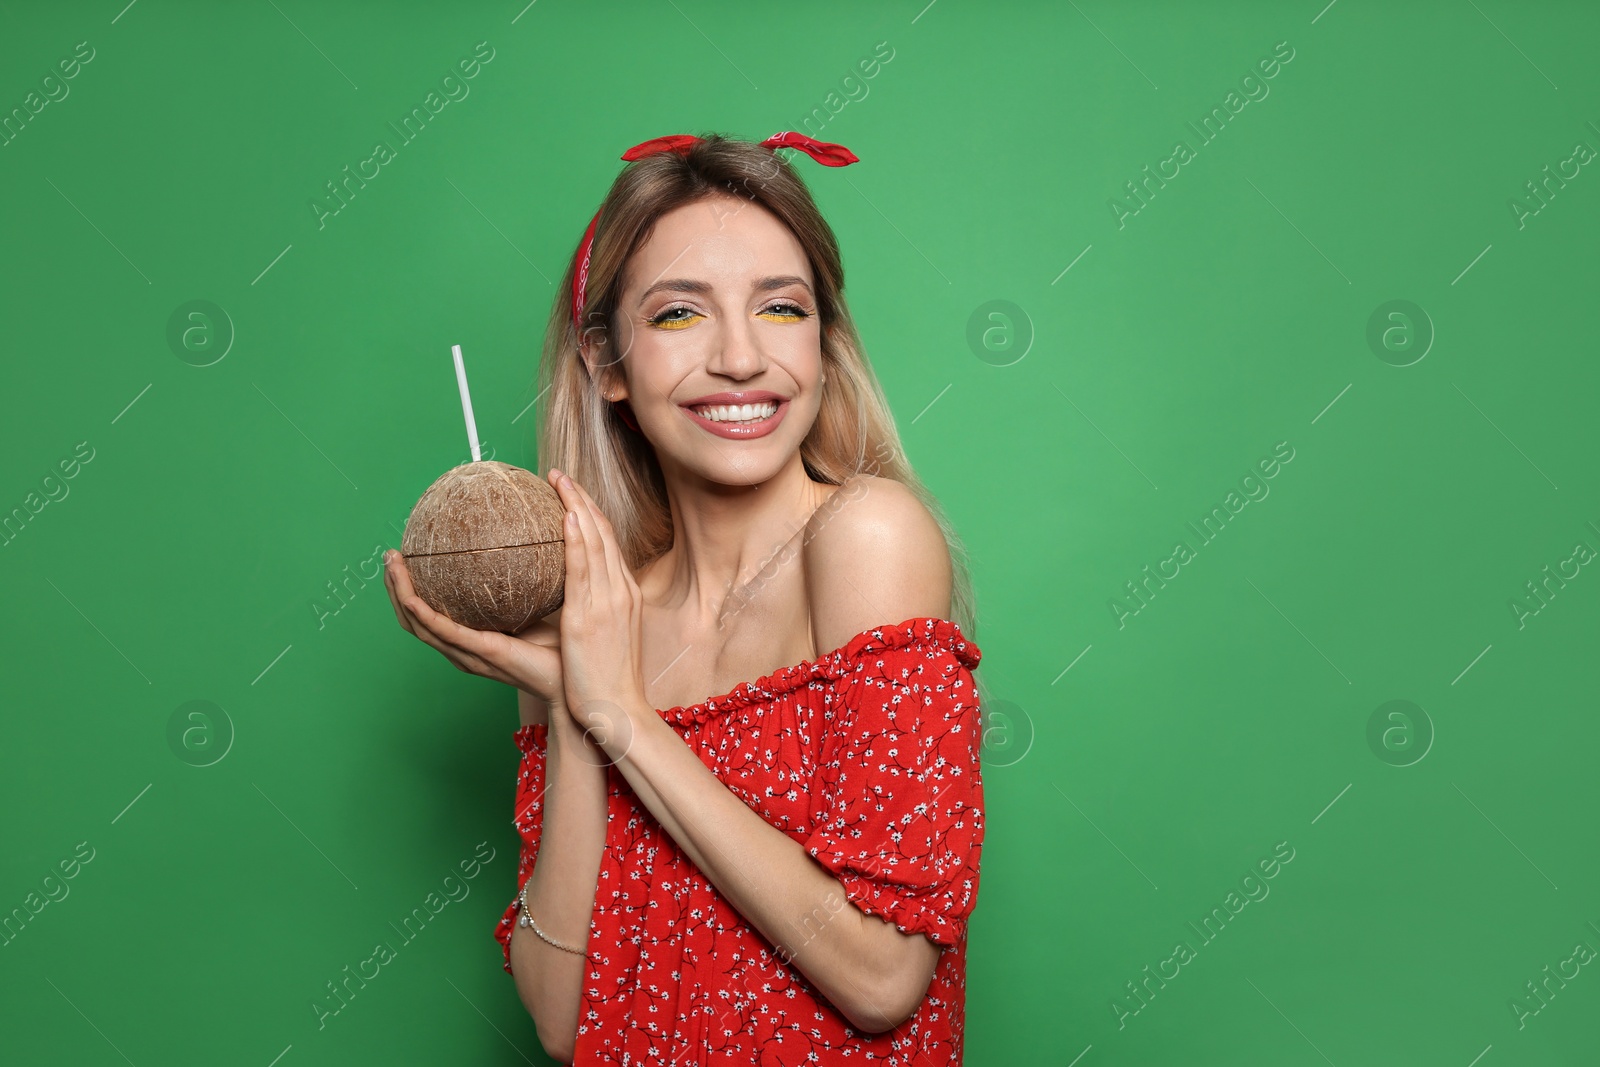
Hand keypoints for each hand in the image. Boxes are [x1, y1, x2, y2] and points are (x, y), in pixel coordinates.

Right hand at [381, 547, 563, 706]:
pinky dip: (423, 614)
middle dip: (396, 587)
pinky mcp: (479, 654)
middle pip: (413, 618)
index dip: (412, 589)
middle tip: (390, 555)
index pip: (429, 615)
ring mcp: (467, 653)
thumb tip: (522, 543)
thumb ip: (523, 583)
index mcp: (469, 640)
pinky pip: (444, 633)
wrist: (573, 681)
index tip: (406, 557)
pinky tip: (411, 596)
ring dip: (400, 594)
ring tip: (392, 564)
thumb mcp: (535, 607)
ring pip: (419, 624)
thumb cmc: (559, 649)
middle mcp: (461, 648)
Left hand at [547, 467, 648, 757]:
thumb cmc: (607, 681)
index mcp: (624, 595)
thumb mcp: (606, 638)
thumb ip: (593, 613)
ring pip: (595, 541)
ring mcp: (607, 601)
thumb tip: (571, 602)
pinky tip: (566, 515)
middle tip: (559, 474)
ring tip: (558, 480)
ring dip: (576, 505)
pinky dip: (578, 538)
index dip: (591, 514)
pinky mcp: (589, 615)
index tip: (571, 494)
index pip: (608, 544)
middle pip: (602, 533)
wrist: (618, 708)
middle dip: (581, 499)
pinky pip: (583, 568)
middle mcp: (620, 591)